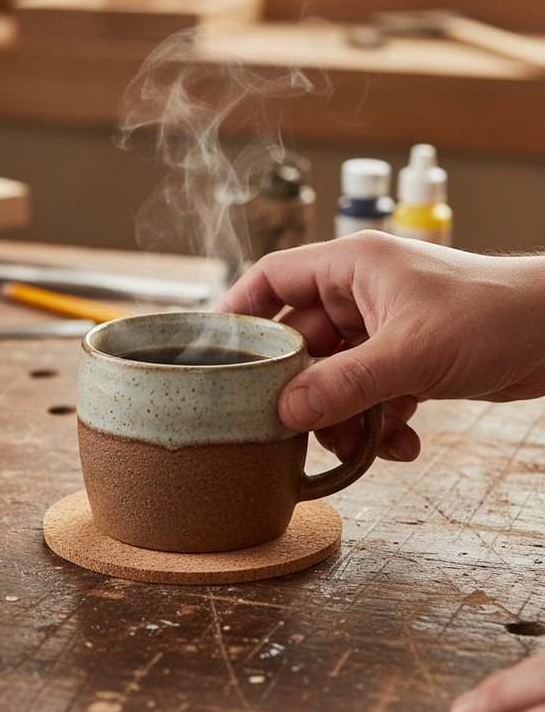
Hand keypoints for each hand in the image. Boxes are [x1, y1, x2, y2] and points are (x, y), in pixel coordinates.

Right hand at [215, 230, 544, 461]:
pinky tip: (399, 442)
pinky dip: (377, 421)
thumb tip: (288, 411)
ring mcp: (383, 327)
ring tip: (357, 444)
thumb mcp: (411, 352)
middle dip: (300, 387)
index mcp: (352, 266)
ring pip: (334, 374)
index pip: (273, 277)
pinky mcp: (406, 357)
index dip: (239, 310)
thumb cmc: (496, 313)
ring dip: (341, 414)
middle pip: (301, 340)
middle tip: (289, 423)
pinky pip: (369, 393)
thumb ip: (345, 384)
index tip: (215, 349)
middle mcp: (361, 293)